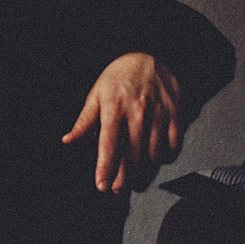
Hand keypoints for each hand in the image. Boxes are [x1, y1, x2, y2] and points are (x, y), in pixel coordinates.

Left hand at [62, 53, 180, 192]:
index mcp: (114, 107)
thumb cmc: (119, 75)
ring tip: (136, 180)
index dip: (105, 168)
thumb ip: (84, 120)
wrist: (148, 54)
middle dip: (124, 177)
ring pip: (154, 153)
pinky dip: (167, 157)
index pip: (108, 144)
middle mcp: (137, 112)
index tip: (102, 184)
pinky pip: (174, 143)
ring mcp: (159, 113)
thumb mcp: (96, 94)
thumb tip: (69, 139)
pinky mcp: (176, 113)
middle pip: (132, 155)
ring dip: (144, 172)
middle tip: (118, 189)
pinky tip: (157, 160)